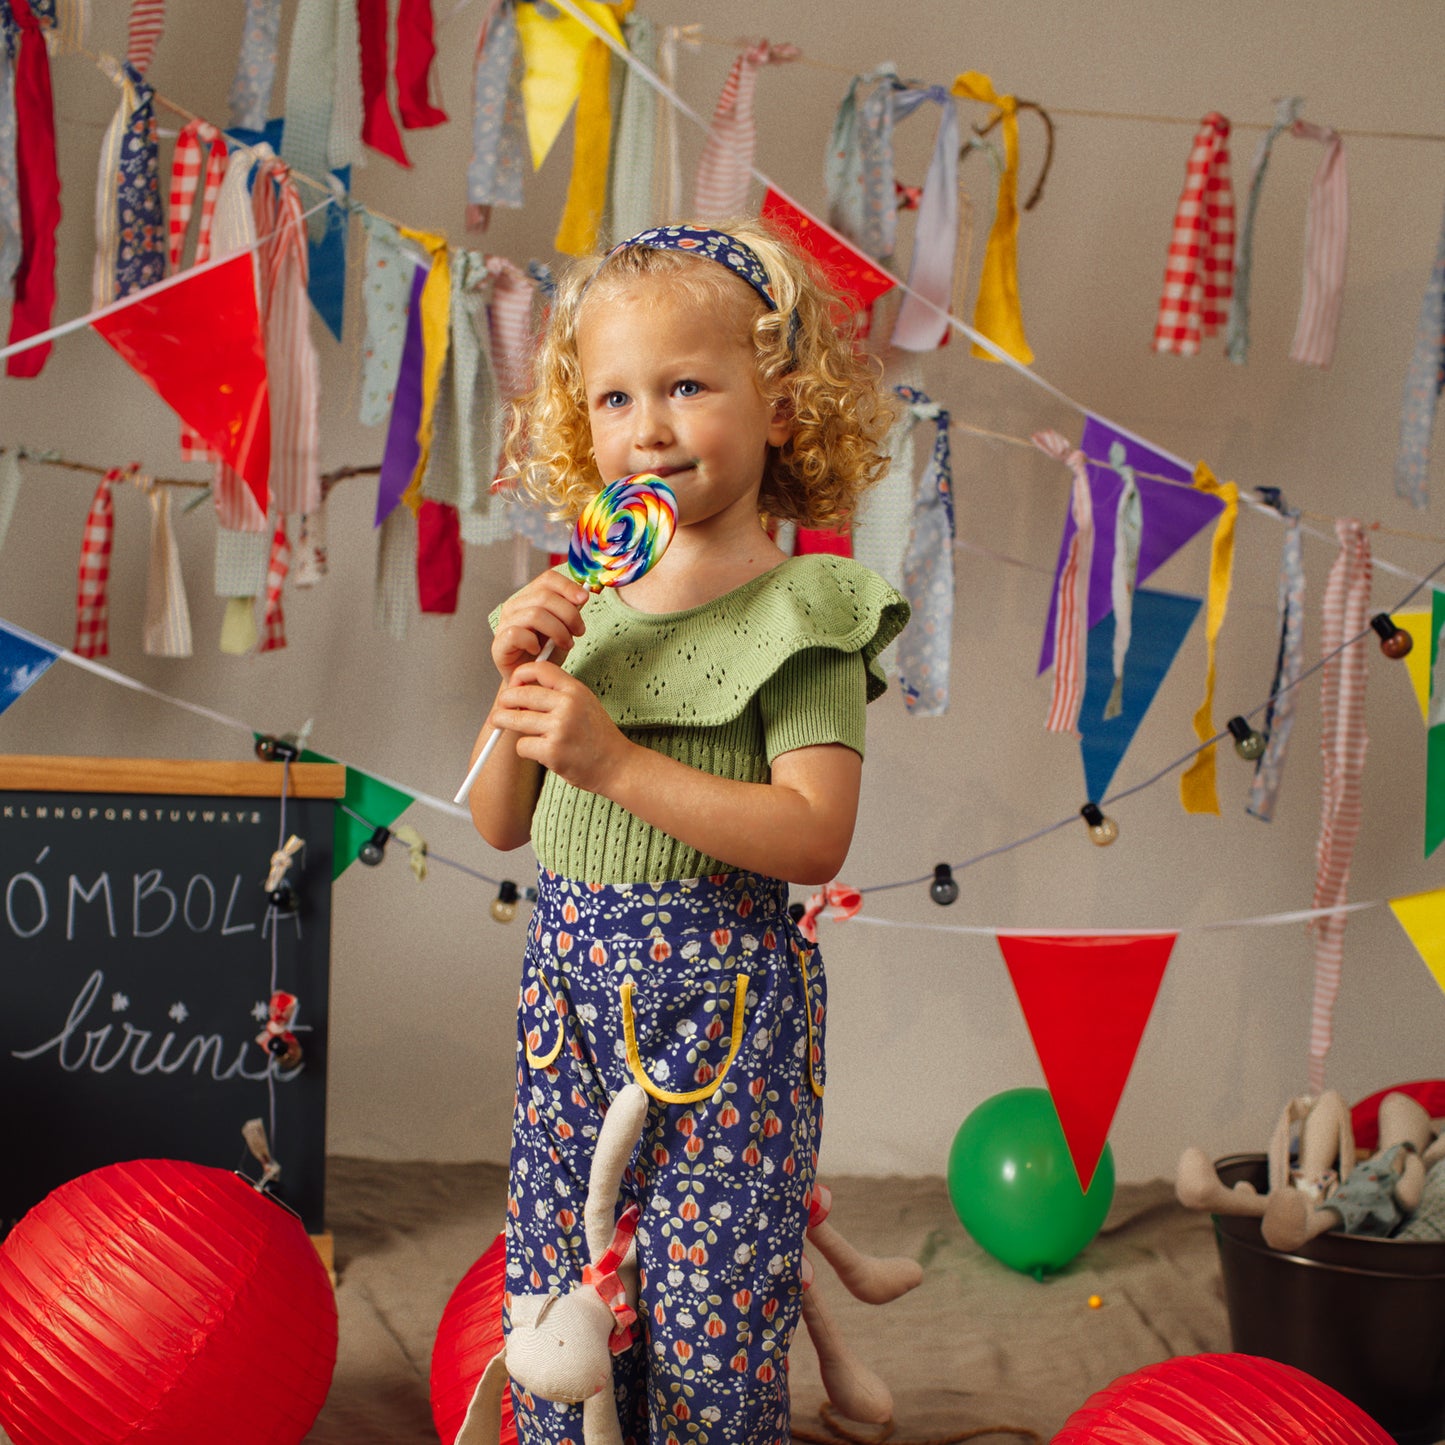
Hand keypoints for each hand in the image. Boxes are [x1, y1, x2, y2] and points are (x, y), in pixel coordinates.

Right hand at [491, 570, 591, 679]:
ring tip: (566, 644)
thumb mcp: (564, 628)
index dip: (568, 586)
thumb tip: (582, 595)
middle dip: (569, 614)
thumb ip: (569, 611)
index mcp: (530, 597)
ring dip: (558, 630)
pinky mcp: (499, 644)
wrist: (533, 682)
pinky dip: (533, 642)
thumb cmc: (548, 653)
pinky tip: (539, 651)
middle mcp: (514, 606)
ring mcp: (504, 624)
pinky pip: (517, 634)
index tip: (585, 598)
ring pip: (535, 614)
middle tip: (579, 631)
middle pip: (545, 597)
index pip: (548, 579)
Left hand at [491, 659, 627, 793]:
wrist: (617, 766)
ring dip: (504, 723)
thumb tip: (521, 690)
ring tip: (501, 724)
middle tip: (500, 710)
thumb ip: (558, 693)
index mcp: (575, 690)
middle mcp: (567, 705)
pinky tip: (538, 751)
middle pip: (519, 694)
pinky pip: (522, 745)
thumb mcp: (585, 703)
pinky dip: (525, 749)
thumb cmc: (598, 736)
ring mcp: (559, 728)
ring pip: (514, 719)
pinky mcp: (552, 752)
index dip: (520, 676)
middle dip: (504, 703)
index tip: (514, 686)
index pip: (539, 669)